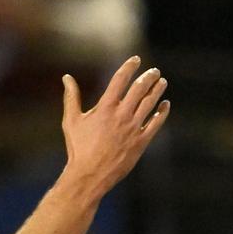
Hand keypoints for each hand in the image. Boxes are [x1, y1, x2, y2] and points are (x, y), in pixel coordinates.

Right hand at [60, 56, 170, 198]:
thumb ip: (71, 97)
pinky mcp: (141, 142)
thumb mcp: (72, 120)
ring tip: (162, 82)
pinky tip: (165, 105)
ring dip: (157, 91)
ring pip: (150, 104)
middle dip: (148, 77)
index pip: (120, 80)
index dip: (129, 67)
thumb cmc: (78, 147)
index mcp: (105, 107)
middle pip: (139, 89)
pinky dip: (162, 113)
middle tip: (154, 71)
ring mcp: (133, 128)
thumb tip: (66, 77)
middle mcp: (122, 115)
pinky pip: (155, 124)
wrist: (90, 174)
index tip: (136, 59)